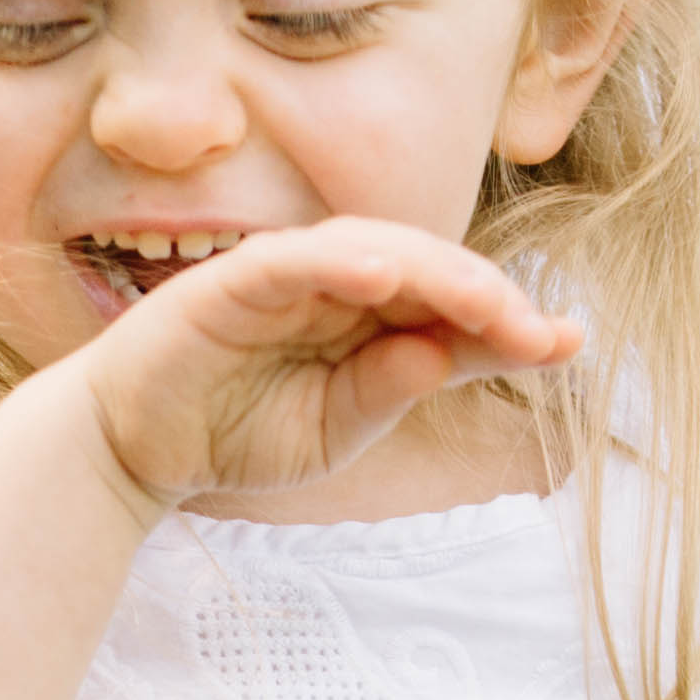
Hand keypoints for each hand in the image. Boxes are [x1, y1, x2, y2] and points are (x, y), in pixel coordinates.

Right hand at [56, 216, 582, 507]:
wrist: (130, 451)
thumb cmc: (230, 432)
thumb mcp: (330, 431)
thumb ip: (386, 392)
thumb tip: (446, 358)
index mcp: (367, 321)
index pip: (450, 311)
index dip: (510, 324)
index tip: (569, 343)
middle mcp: (336, 286)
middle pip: (428, 269)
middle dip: (488, 296)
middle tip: (537, 330)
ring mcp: (286, 276)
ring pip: (374, 249)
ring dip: (433, 271)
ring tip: (482, 300)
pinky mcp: (231, 280)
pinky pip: (292, 260)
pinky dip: (339, 261)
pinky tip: (383, 277)